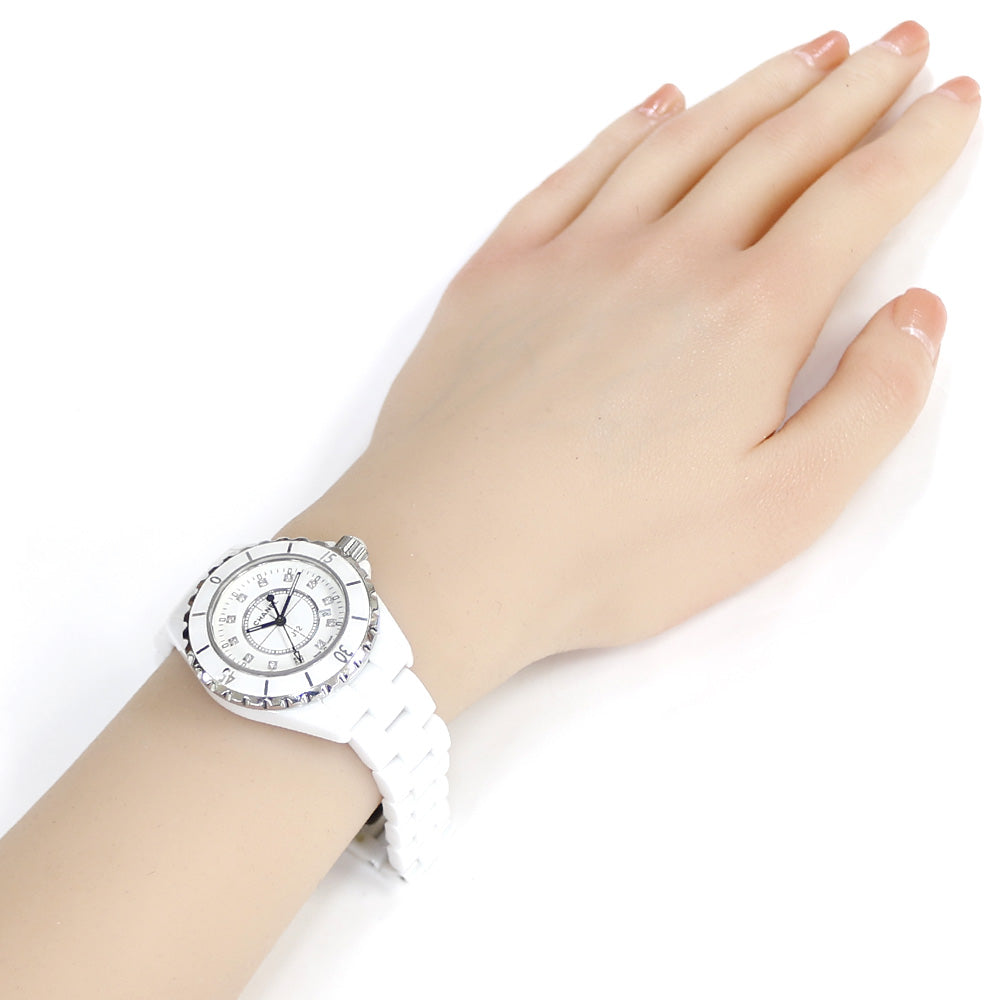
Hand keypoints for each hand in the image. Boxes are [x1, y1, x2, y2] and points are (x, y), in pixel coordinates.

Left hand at [285, 21, 977, 712]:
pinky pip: (578, 170)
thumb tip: (916, 318)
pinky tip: (658, 103)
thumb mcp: (780, 509)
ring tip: (807, 54)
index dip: (918, 144)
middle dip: (851, 91)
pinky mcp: (503, 268)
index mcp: (746, 315)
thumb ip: (869, 406)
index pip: (855, 200)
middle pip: (779, 148)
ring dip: (754, 90)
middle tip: (897, 45)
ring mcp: (576, 252)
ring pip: (685, 141)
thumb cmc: (610, 547)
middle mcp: (666, 258)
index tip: (954, 101)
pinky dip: (628, 126)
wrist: (453, 547)